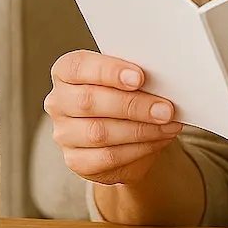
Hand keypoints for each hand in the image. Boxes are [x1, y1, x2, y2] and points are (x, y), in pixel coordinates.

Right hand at [45, 50, 183, 185]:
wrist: (124, 136)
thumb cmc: (126, 96)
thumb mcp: (128, 80)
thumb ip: (136, 76)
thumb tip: (163, 81)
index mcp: (65, 72)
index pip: (79, 66)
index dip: (108, 71)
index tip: (139, 77)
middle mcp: (58, 101)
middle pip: (89, 101)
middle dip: (132, 105)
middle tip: (166, 109)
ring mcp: (63, 134)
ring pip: (99, 132)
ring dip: (141, 129)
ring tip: (168, 124)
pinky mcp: (75, 161)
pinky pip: (108, 157)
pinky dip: (139, 148)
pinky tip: (159, 139)